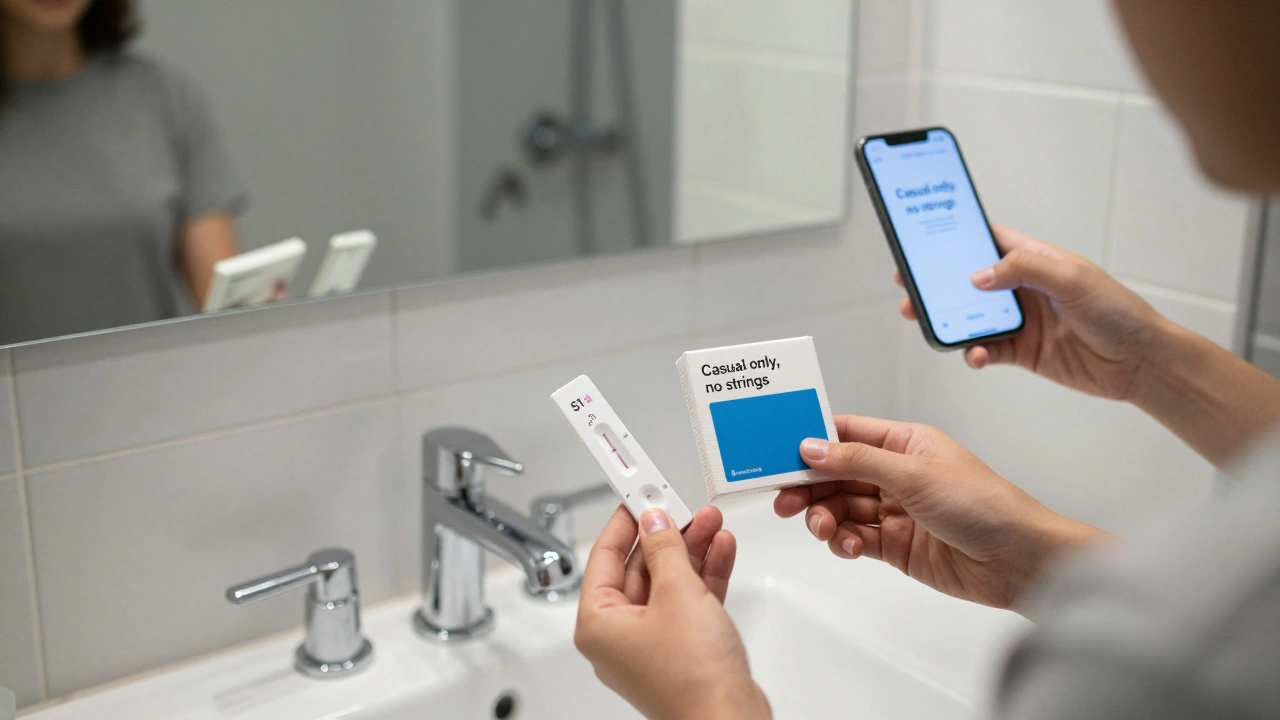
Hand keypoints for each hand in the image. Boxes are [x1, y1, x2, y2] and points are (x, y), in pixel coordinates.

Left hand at [575, 506, 770, 719]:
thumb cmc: (692, 678)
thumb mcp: (677, 593)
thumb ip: (665, 548)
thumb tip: (654, 520)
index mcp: (598, 624)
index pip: (603, 557)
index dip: (624, 522)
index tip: (638, 494)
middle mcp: (619, 636)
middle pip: (639, 568)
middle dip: (667, 534)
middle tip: (684, 505)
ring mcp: (652, 644)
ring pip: (667, 583)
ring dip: (690, 551)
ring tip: (711, 522)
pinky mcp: (682, 651)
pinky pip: (687, 603)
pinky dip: (703, 576)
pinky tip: (721, 550)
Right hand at [775, 416, 1104, 608]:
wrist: (1021, 561)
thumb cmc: (985, 505)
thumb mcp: (915, 474)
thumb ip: (858, 460)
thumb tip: (811, 447)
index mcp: (906, 442)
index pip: (846, 433)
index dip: (811, 441)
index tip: (779, 453)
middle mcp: (897, 473)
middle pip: (836, 473)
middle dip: (809, 486)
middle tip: (786, 501)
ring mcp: (896, 511)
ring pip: (841, 507)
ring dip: (824, 516)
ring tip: (822, 528)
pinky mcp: (896, 546)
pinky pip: (855, 538)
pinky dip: (843, 541)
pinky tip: (846, 545)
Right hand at [896, 225, 1164, 400]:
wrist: (1140, 363)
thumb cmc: (1118, 312)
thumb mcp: (1073, 279)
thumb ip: (1024, 270)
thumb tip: (978, 276)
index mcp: (1034, 259)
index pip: (987, 240)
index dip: (955, 238)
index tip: (923, 240)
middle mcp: (1022, 287)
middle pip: (967, 281)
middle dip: (937, 284)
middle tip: (909, 288)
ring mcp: (1020, 320)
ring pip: (970, 316)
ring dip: (948, 320)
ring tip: (928, 322)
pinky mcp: (1021, 351)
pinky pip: (985, 350)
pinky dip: (973, 353)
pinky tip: (975, 355)